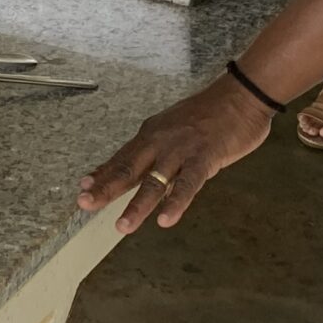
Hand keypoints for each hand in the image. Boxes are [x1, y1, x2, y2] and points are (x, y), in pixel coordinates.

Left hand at [78, 76, 275, 233]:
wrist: (239, 97)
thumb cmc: (208, 115)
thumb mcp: (174, 130)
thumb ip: (159, 152)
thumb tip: (144, 173)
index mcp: (151, 135)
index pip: (122, 158)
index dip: (102, 173)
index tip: (83, 187)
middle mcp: (159, 142)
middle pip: (128, 168)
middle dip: (105, 188)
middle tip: (85, 203)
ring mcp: (180, 150)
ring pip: (154, 182)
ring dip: (137, 206)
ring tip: (122, 226)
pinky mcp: (204, 158)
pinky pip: (187, 184)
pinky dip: (176, 203)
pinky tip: (165, 220)